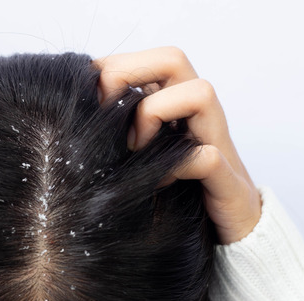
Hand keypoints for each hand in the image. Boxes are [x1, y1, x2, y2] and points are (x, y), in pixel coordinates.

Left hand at [93, 47, 261, 244]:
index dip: (112, 67)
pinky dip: (178, 166)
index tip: (83, 94)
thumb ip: (119, 135)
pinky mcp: (228, 181)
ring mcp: (217, 144)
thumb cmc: (176, 194)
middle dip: (128, 75)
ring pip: (200, 93)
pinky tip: (158, 183)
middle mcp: (199, 116)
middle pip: (173, 60)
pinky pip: (208, 157)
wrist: (230, 237)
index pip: (148, 61)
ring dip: (155, 114)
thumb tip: (72, 119)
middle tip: (104, 112)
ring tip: (135, 148)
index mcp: (176, 105)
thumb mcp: (141, 158)